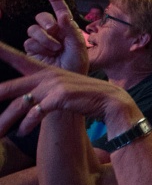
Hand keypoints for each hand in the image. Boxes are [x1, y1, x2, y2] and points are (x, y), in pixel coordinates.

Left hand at [0, 41, 134, 137]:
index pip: (18, 59)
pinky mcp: (59, 96)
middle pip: (11, 87)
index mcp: (45, 71)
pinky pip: (35, 113)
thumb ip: (42, 94)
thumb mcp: (61, 91)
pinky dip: (27, 124)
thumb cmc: (84, 97)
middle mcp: (46, 75)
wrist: (108, 101)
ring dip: (6, 121)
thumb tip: (24, 105)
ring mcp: (53, 85)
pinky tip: (22, 132)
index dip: (3, 51)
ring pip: (20, 104)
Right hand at [24, 0, 88, 73]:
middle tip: (53, 29)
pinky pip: (29, 42)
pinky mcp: (32, 50)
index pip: (60, 10)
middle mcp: (54, 32)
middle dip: (46, 21)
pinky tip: (48, 55)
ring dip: (45, 38)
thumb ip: (70, 29)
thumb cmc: (77, 63)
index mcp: (67, 28)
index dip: (55, 0)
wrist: (68, 79)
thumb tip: (63, 14)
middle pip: (42, 17)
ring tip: (56, 49)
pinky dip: (39, 47)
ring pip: (34, 29)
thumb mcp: (78, 46)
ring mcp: (42, 41)